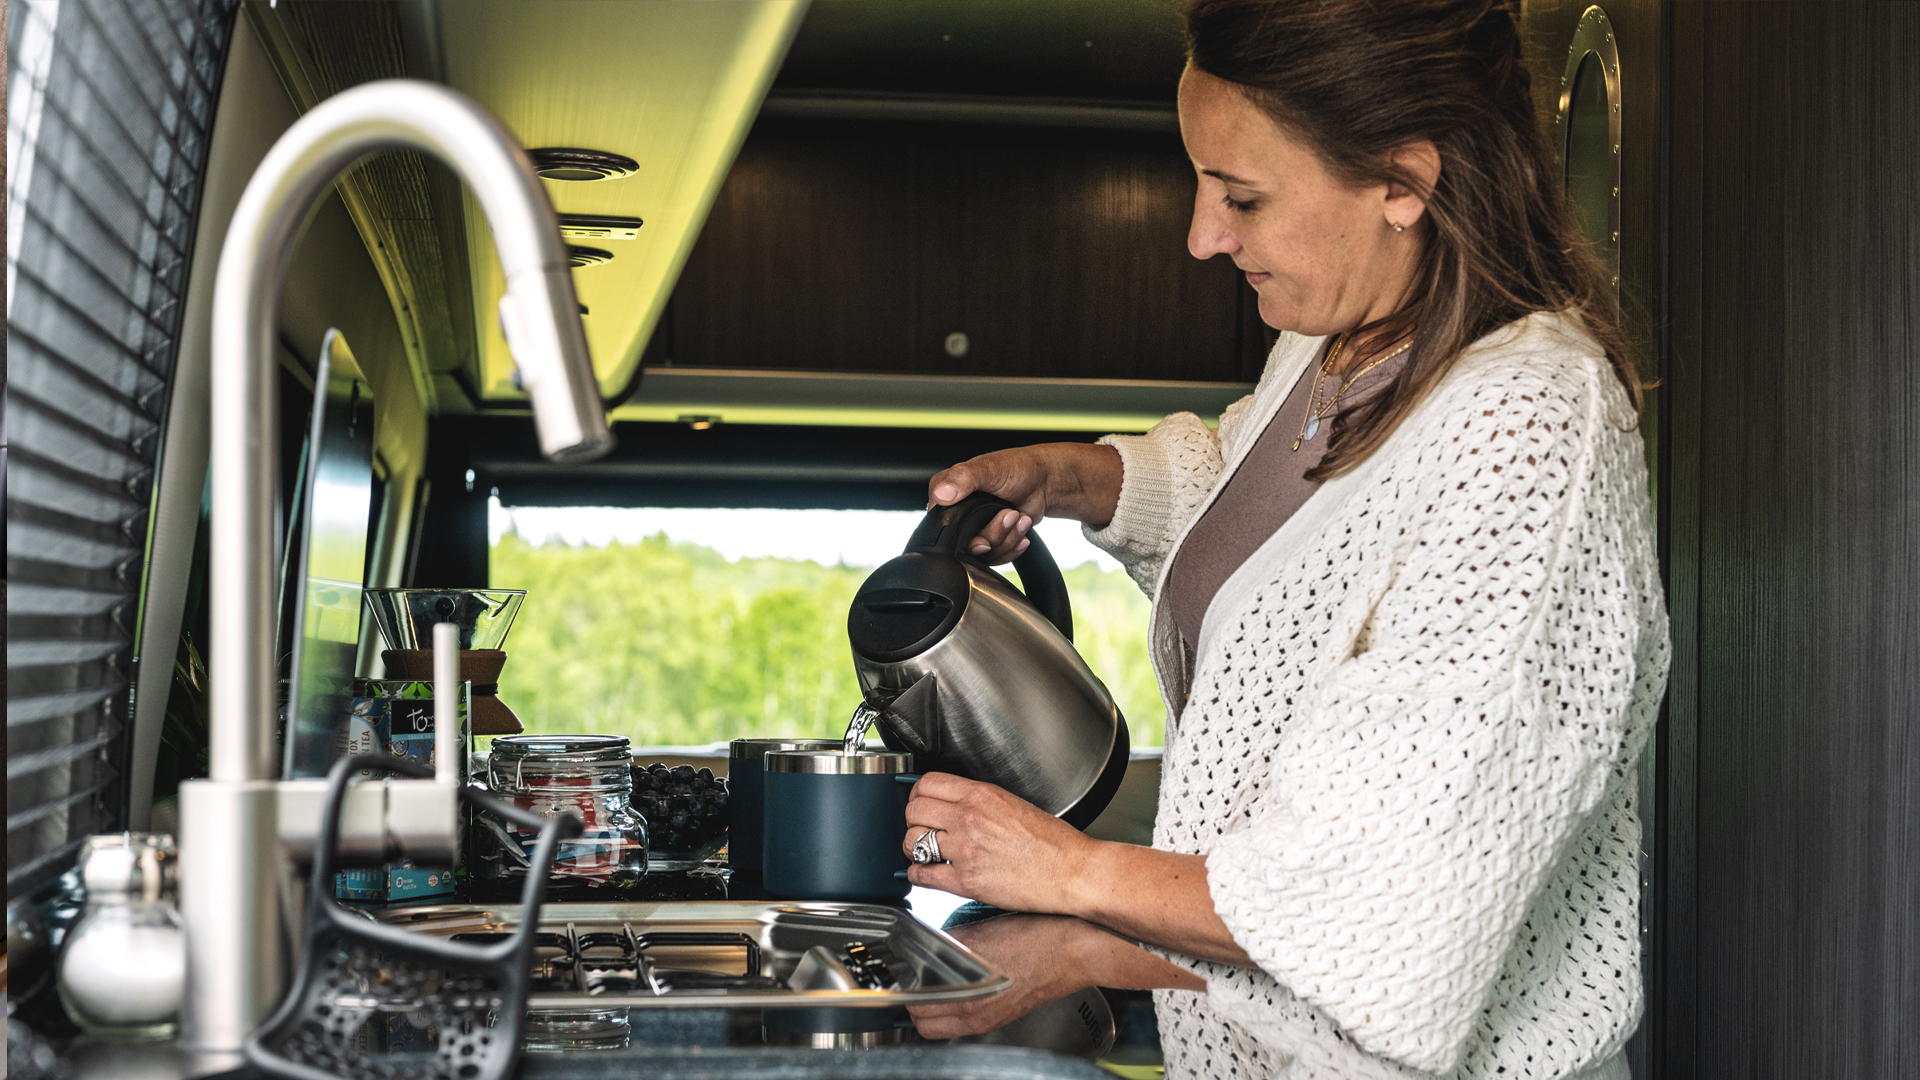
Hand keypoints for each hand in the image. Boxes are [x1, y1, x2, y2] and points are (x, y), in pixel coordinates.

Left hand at [901, 773, 1095, 913]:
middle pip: (913, 810)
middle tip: (920, 827)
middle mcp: (969, 818)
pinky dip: (918, 874)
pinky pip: (921, 874)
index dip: (917, 793)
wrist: (1072, 872)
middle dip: (912, 819)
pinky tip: (927, 872)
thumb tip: (953, 804)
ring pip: (911, 841)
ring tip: (924, 852)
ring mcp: (965, 850)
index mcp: (981, 795)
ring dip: (913, 847)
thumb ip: (979, 801)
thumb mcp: (1014, 804)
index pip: (927, 783)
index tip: (920, 801)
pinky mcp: (965, 881)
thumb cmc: (1053, 842)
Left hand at [904, 914, 1095, 1038]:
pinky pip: (964, 1021)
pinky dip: (955, 1008)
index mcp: (968, 999)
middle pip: (924, 1023)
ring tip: (933, 981)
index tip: (900, 971)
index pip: (914, 1005)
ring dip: (933, 1007)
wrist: (1073, 949)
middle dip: (914, 1002)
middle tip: (912, 977)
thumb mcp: (980, 934)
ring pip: (943, 1025)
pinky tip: (961, 984)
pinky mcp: (1002, 1015)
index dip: (903, 986)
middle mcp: (977, 1016)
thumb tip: (922, 946)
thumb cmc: (1035, 938)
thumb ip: (946, 944)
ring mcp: (990, 1019)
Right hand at [926, 443, 1122, 562]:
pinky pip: (996, 557)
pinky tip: (1021, 529)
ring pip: (983, 554)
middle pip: (965, 545)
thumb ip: (962, 479)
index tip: (982, 531)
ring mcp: (973, 529)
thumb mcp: (988, 469)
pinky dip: (1013, 546)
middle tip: (1010, 514)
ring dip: (1007, 538)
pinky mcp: (989, 539)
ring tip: (1019, 517)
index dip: (963, 534)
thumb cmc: (1017, 468)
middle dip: (994, 534)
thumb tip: (941, 495)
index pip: (941, 527)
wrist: (1045, 482)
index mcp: (946, 494)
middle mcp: (956, 513)